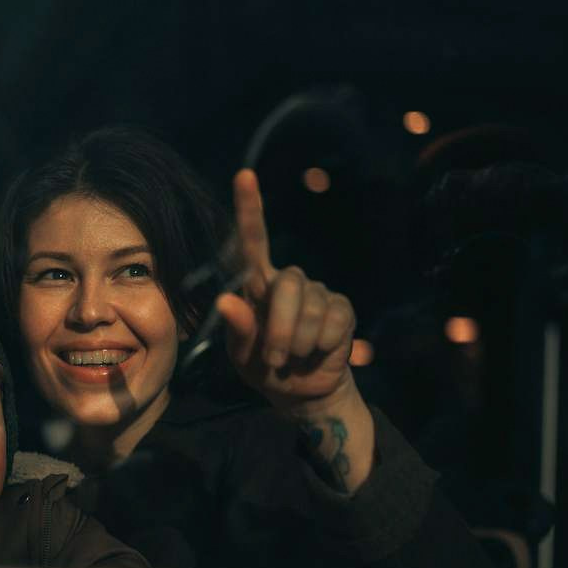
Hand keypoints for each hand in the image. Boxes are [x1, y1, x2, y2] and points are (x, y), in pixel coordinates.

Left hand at [216, 169, 357, 416]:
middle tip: (273, 357)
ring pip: (308, 308)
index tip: (244, 176)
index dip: (250, 209)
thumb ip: (237, 329)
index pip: (252, 242)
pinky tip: (316, 351)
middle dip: (277, 327)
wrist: (302, 392)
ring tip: (291, 357)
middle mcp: (288, 282)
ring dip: (295, 342)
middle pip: (286, 284)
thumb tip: (226, 301)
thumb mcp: (243, 355)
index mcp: (258, 286)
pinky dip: (319, 344)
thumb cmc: (264, 368)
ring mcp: (318, 293)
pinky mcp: (341, 310)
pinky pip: (331, 322)